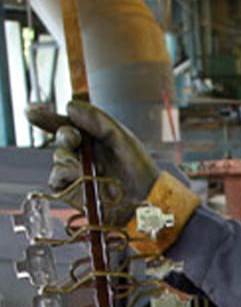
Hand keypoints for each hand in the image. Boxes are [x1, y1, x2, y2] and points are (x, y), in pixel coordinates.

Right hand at [26, 100, 159, 226]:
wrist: (144, 200)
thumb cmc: (139, 169)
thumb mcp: (122, 139)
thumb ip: (98, 120)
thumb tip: (69, 106)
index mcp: (97, 138)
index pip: (69, 124)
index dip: (48, 117)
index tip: (30, 112)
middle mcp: (86, 153)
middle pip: (62, 138)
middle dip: (65, 135)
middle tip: (73, 137)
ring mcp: (78, 172)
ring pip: (58, 157)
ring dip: (67, 157)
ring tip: (84, 164)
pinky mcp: (73, 191)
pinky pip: (56, 180)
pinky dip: (63, 175)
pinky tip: (78, 176)